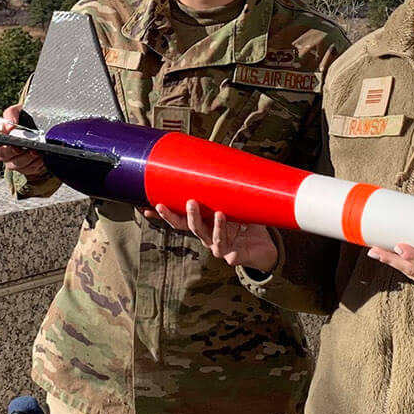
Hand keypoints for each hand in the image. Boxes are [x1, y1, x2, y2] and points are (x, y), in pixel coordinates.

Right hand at [0, 104, 47, 180]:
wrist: (45, 129)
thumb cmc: (27, 120)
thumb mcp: (19, 112)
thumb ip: (12, 114)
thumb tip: (10, 126)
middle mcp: (3, 152)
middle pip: (2, 155)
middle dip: (11, 150)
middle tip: (19, 145)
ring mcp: (14, 162)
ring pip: (16, 164)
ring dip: (26, 157)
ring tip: (35, 150)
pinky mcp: (27, 169)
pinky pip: (29, 169)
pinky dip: (36, 162)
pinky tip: (42, 156)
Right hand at [154, 199, 277, 273]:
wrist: (266, 247)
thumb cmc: (248, 223)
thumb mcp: (237, 204)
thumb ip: (228, 188)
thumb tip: (219, 156)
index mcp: (204, 223)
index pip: (179, 218)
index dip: (163, 214)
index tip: (147, 206)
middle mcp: (207, 236)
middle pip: (186, 227)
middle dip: (179, 216)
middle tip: (186, 201)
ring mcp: (218, 247)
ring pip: (207, 236)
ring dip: (208, 223)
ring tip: (216, 211)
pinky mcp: (232, 256)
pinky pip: (227, 246)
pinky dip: (226, 233)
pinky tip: (230, 222)